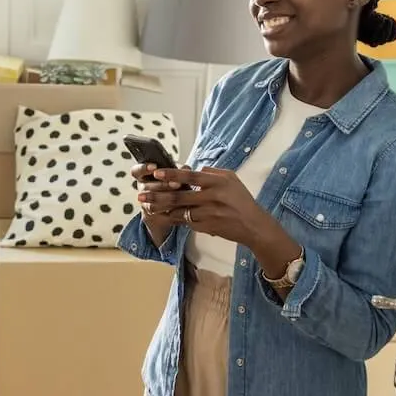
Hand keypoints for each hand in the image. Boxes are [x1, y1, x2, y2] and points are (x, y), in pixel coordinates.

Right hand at [130, 162, 188, 237]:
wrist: (166, 211)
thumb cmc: (170, 188)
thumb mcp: (173, 178)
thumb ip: (178, 172)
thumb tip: (186, 168)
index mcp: (143, 177)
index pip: (136, 171)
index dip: (144, 168)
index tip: (154, 167)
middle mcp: (142, 190)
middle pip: (147, 188)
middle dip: (163, 185)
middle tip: (177, 184)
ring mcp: (145, 205)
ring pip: (151, 204)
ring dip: (166, 201)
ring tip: (180, 198)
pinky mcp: (152, 218)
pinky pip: (159, 217)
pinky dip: (171, 213)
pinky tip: (182, 210)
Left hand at [138, 166, 272, 246]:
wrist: (254, 225)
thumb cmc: (241, 199)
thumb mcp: (231, 178)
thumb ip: (211, 172)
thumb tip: (193, 168)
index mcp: (217, 182)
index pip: (191, 176)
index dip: (172, 175)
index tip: (156, 174)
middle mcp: (213, 197)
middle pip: (180, 196)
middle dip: (158, 196)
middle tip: (141, 195)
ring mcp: (210, 214)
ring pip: (180, 211)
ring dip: (163, 210)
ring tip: (148, 207)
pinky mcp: (208, 227)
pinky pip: (187, 223)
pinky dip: (175, 219)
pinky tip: (164, 216)